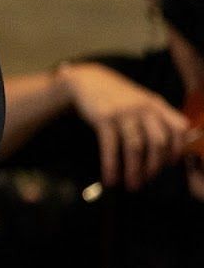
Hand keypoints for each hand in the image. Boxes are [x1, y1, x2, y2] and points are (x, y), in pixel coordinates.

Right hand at [57, 62, 191, 190]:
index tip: (169, 166)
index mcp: (157, 105)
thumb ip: (158, 119)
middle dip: (154, 166)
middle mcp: (144, 108)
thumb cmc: (118, 97)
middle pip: (158, 142)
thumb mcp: (143, 102)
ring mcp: (123, 113)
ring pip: (135, 148)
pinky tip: (109, 178)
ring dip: (134, 171)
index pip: (178, 129)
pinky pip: (110, 147)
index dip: (177, 149)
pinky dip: (110, 166)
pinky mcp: (103, 118)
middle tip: (147, 181)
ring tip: (131, 186)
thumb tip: (169, 151)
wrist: (88, 81)